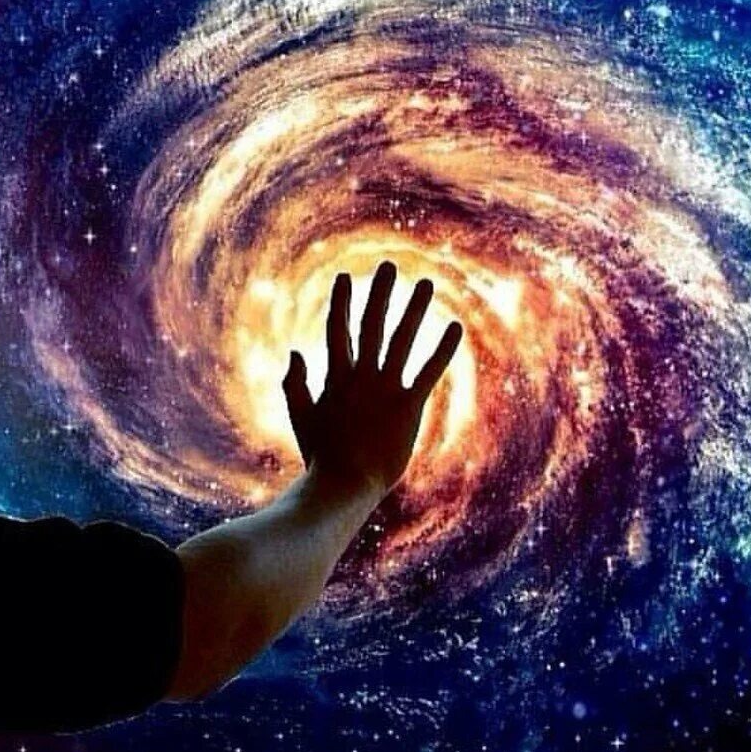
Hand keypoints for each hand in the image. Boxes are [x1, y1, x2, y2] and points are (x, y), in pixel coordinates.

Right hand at [282, 261, 462, 497]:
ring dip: (414, 309)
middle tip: (387, 266)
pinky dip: (442, 348)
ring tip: (425, 284)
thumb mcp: (302, 418)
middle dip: (379, 293)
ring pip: (401, 339)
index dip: (342, 303)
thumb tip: (295, 353)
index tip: (345, 278)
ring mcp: (385, 388)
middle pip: (371, 325)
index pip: (338, 331)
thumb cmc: (322, 457)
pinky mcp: (408, 405)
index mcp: (335, 378)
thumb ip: (296, 385)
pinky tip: (455, 327)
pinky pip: (428, 371)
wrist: (343, 485)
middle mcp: (361, 376)